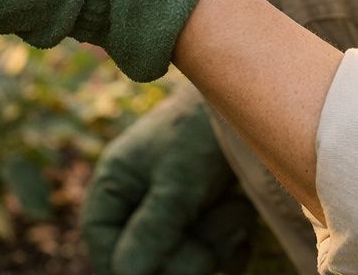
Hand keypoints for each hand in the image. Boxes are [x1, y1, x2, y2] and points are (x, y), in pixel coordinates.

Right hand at [83, 88, 256, 274]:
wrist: (249, 101)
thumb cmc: (202, 130)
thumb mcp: (178, 177)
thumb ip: (153, 228)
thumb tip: (126, 274)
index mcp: (113, 193)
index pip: (107, 256)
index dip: (133, 269)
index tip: (166, 265)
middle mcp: (139, 213)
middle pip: (153, 269)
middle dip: (189, 253)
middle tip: (217, 216)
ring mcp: (175, 222)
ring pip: (190, 266)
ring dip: (217, 241)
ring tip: (231, 201)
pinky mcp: (208, 228)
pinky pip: (219, 263)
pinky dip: (234, 244)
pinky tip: (241, 213)